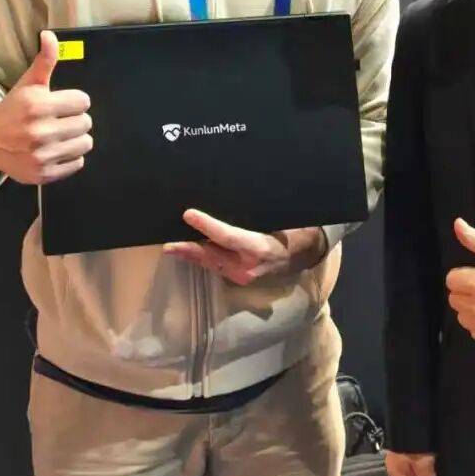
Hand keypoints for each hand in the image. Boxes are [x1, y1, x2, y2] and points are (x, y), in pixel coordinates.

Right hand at [0, 31, 92, 184]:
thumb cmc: (13, 110)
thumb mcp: (28, 84)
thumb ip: (44, 60)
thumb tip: (50, 34)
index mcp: (37, 106)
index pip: (83, 101)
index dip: (75, 101)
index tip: (63, 104)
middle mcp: (40, 132)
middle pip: (86, 123)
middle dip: (76, 120)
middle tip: (60, 120)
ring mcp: (42, 155)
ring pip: (85, 143)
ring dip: (76, 138)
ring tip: (60, 135)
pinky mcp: (44, 174)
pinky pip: (78, 163)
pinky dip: (71, 157)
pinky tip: (56, 150)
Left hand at [163, 209, 325, 283]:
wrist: (306, 253)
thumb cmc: (294, 228)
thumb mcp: (281, 217)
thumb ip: (259, 213)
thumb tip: (234, 196)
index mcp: (261, 248)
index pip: (229, 236)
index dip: (207, 226)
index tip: (189, 214)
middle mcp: (249, 267)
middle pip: (213, 256)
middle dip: (189, 250)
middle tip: (168, 244)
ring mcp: (243, 276)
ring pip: (212, 264)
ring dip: (192, 255)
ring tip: (172, 247)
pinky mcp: (239, 279)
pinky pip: (217, 267)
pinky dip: (202, 259)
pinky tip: (189, 251)